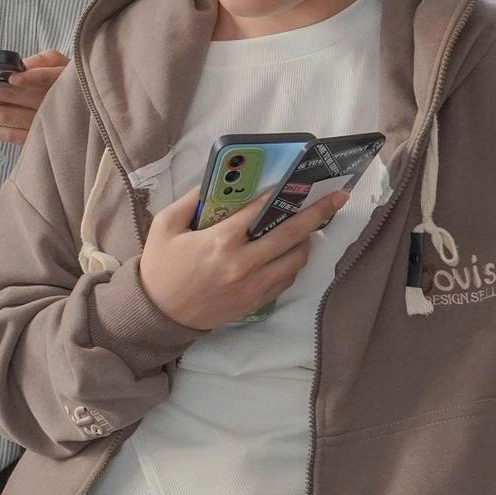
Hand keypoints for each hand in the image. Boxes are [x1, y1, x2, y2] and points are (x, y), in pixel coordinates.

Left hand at [0, 50, 67, 144]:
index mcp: (56, 81)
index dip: (29, 77)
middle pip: (12, 96)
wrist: (80, 113)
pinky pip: (10, 136)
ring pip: (6, 116)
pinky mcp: (34, 138)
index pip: (44, 78)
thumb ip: (45, 61)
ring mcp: (40, 123)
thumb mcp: (63, 64)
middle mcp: (48, 103)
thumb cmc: (68, 81)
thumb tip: (21, 65)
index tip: (10, 76)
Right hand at [134, 183, 350, 330]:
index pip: (262, 210)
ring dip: (306, 241)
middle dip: (318, 213)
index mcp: (221, 240)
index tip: (300, 181)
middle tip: (337, 198)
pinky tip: (290, 253)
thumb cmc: (160, 267)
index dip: (284, 193)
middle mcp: (244, 262)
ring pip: (296, 260)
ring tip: (307, 228)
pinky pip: (287, 280)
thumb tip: (217, 183)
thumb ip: (190, 200)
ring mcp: (253, 285)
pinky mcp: (255, 301)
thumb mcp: (164, 225)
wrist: (158, 313)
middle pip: (292, 234)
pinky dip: (293, 263)